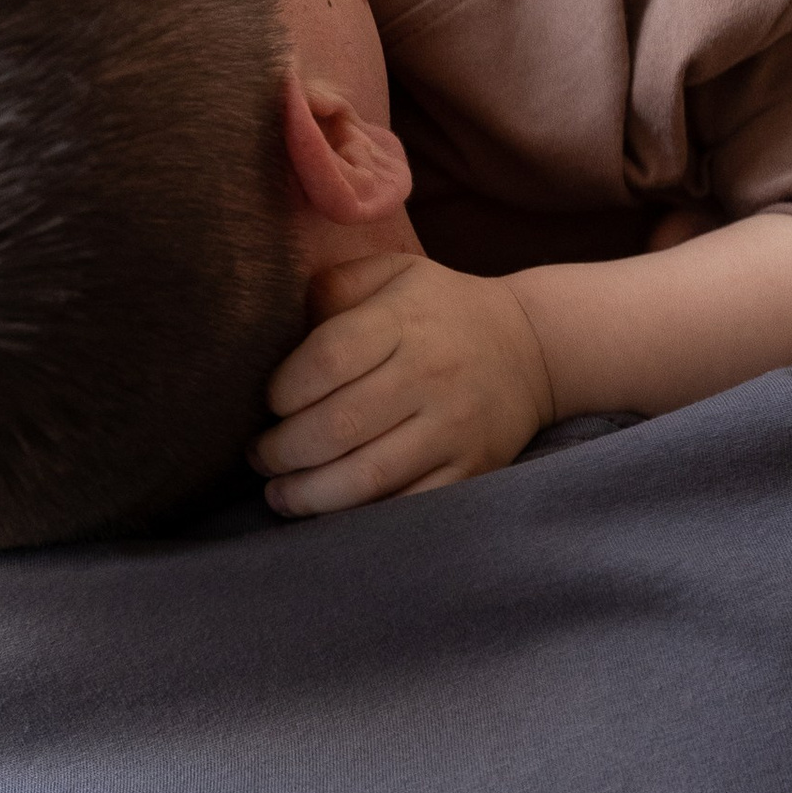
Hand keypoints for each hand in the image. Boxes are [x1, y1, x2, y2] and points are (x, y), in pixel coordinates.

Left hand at [253, 253, 556, 515]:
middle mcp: (432, 374)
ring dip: (310, 494)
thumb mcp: (391, 273)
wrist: (531, 348)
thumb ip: (332, 289)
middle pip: (339, 424)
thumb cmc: (438, 311)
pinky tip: (331, 512)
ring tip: (280, 494)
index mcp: (404, 320)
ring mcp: (454, 428)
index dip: (282, 390)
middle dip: (283, 450)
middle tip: (260, 456)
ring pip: (368, 476)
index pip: (327, 359)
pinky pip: (407, 506)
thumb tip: (276, 327)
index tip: (269, 403)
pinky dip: (361, 518)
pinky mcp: (471, 470)